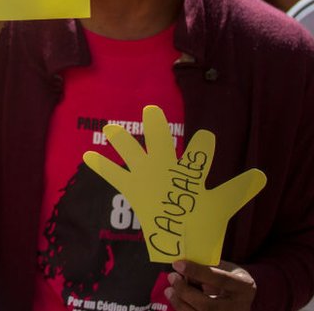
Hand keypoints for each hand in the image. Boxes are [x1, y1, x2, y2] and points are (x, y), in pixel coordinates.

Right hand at [83, 106, 265, 264]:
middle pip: (160, 144)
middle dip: (156, 130)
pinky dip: (101, 166)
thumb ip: (236, 190)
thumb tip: (260, 176)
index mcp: (190, 171)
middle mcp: (168, 168)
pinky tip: (88, 156)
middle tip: (152, 112)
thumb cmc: (202, 218)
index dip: (201, 148)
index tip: (206, 139)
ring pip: (133, 154)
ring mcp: (148, 176)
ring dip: (123, 144)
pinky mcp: (134, 189)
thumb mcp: (220, 204)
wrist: (182, 237)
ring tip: (112, 130)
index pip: (197, 156)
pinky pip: (115, 175)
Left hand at [165, 260, 255, 310]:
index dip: (197, 272)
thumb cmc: (229, 278)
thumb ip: (206, 269)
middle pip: (208, 305)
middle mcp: (240, 307)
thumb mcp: (224, 268)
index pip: (220, 280)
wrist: (242, 298)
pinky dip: (182, 309)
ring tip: (169, 291)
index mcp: (243, 287)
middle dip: (185, 291)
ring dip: (180, 303)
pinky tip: (176, 301)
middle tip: (172, 277)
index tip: (177, 265)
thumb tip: (181, 270)